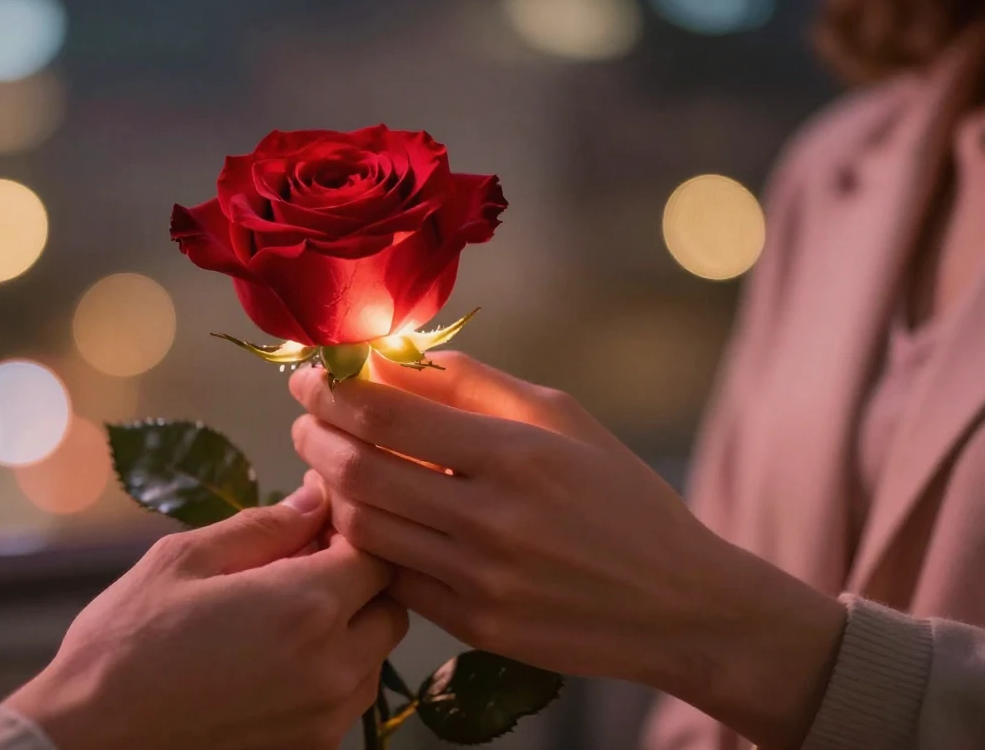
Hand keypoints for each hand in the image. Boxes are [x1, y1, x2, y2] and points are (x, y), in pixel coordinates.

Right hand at [6, 487, 407, 749]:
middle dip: (359, 579)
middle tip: (303, 562)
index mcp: (306, 607)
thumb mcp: (185, 560)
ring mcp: (325, 717)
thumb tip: (314, 501)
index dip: (350, 528)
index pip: (376, 554)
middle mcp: (332, 667)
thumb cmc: (125, 644)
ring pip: (374, 657)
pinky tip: (274, 656)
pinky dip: (328, 671)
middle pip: (389, 607)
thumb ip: (264, 527)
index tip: (318, 516)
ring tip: (284, 611)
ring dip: (349, 627)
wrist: (89, 739)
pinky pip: (345, 700)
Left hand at [288, 352, 845, 748]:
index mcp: (515, 454)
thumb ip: (474, 385)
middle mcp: (491, 520)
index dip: (330, 392)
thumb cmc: (619, 496)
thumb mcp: (561, 418)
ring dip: (332, 490)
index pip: (386, 416)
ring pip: (364, 529)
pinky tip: (372, 516)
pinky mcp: (475, 625)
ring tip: (332, 463)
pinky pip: (393, 577)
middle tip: (306, 419)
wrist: (678, 603)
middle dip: (314, 437)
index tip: (307, 378)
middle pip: (359, 471)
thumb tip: (392, 358)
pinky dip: (369, 542)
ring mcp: (479, 580)